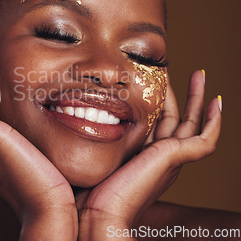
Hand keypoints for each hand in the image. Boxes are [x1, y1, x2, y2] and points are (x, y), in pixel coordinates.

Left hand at [76, 71, 221, 239]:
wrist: (98, 211)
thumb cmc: (87, 189)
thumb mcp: (89, 152)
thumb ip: (87, 135)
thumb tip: (67, 113)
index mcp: (141, 156)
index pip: (155, 122)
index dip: (156, 100)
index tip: (149, 77)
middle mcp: (158, 157)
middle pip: (177, 120)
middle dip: (181, 96)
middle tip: (184, 73)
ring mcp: (169, 159)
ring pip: (192, 124)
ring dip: (198, 99)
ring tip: (200, 75)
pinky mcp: (175, 159)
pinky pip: (205, 140)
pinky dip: (214, 122)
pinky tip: (216, 102)